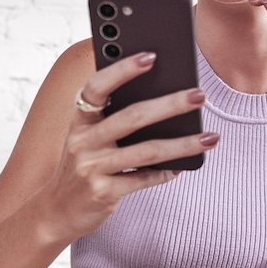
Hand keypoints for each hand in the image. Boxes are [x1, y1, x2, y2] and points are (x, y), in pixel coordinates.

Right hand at [42, 51, 217, 240]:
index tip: (151, 56)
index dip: (122, 69)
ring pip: (146, 150)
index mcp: (80, 120)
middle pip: (132, 117)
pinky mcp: (103, 193)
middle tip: (199, 95)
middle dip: (170, 104)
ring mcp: (91, 168)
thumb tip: (163, 97)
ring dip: (183, 143)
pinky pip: (142, 179)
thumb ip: (112, 119)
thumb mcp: (88, 138)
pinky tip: (185, 166)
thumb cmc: (82, 166)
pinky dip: (166, 173)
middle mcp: (83, 141)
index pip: (97, 86)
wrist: (56, 211)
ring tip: (210, 137)